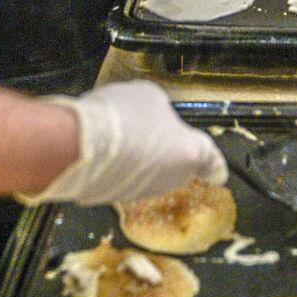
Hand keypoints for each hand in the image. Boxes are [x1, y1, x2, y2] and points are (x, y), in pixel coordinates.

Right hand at [20, 80, 227, 205]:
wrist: (78, 144)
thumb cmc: (123, 116)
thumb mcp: (149, 97)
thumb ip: (160, 112)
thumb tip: (153, 120)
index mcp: (189, 152)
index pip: (212, 161)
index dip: (215, 165)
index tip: (218, 173)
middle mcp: (170, 179)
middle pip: (175, 165)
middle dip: (165, 152)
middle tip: (146, 131)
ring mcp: (141, 193)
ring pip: (145, 174)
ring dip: (136, 159)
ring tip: (116, 135)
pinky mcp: (112, 199)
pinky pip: (119, 180)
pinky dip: (113, 168)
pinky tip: (98, 147)